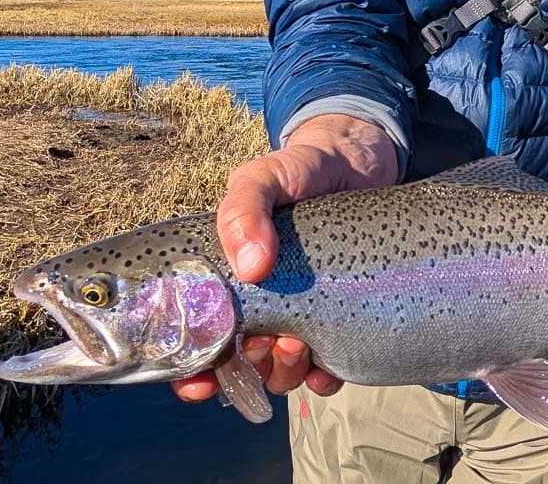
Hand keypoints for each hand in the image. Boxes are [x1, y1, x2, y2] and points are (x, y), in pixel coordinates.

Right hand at [172, 116, 396, 403]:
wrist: (358, 164)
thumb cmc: (300, 171)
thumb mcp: (262, 178)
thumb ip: (243, 209)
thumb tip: (250, 268)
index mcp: (226, 280)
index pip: (194, 338)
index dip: (190, 369)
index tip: (198, 382)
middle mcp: (258, 306)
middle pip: (237, 364)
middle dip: (246, 368)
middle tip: (265, 343)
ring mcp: (298, 316)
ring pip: (279, 372)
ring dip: (283, 371)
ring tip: (298, 343)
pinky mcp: (338, 320)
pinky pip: (324, 370)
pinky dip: (322, 377)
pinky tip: (327, 364)